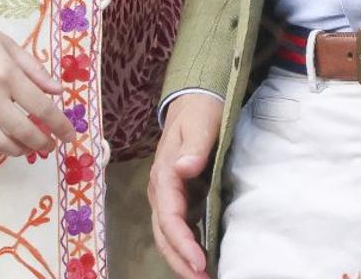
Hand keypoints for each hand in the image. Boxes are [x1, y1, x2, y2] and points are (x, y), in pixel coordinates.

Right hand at [0, 0, 76, 158]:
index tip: (71, 135)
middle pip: (21, 130)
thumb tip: (58, 91)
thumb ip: (33, 68)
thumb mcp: (5, 42)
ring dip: (16, 150)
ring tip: (25, 149)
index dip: (59, 125)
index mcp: (6, 72)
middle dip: (40, 143)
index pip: (41, 107)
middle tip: (49, 147)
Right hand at [149, 93, 222, 278]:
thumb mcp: (200, 122)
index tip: (200, 262)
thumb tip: (184, 168)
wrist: (193, 99)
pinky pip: (175, 228)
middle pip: (164, 234)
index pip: (169, 216)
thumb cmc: (199, 110)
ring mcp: (165, 195)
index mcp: (164, 173)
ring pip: (166, 235)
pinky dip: (184, 248)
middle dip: (180, 261)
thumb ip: (195, 146)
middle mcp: (159, 189)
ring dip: (180, 259)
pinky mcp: (176, 197)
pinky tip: (199, 260)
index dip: (182, 242)